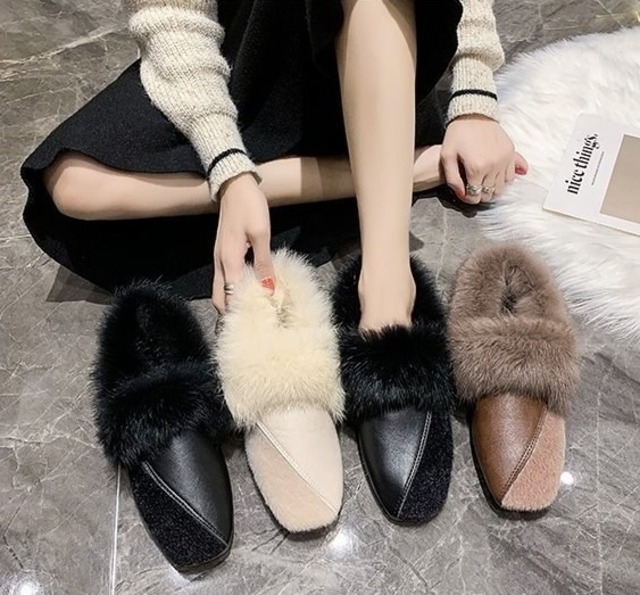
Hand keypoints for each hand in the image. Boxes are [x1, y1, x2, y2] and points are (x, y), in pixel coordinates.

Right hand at [212, 173, 274, 312]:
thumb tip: (268, 290)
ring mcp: (220, 259)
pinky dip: (235, 289)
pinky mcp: (224, 254)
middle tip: (253, 321)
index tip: (257, 322)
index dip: (241, 311)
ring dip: (233, 301)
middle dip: (232, 313)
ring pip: (221, 290)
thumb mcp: (261, 234)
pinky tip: (252, 290)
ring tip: (255, 310)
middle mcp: (219, 263)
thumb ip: (264, 263)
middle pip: (219, 299)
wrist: (234, 186)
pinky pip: (226, 279)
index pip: (229, 297)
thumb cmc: (249, 207)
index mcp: (228, 261)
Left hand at [441, 114, 528, 203]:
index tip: (464, 192)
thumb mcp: (447, 157)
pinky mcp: (511, 153)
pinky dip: (503, 180)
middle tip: (472, 187)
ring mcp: (504, 159)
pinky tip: (494, 176)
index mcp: (476, 168)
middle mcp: (493, 166)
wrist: (474, 113)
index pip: (474, 196)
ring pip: (501, 188)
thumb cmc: (457, 134)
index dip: (468, 197)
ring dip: (491, 189)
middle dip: (479, 194)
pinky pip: (511, 176)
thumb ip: (452, 179)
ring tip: (482, 182)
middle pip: (488, 194)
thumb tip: (462, 195)